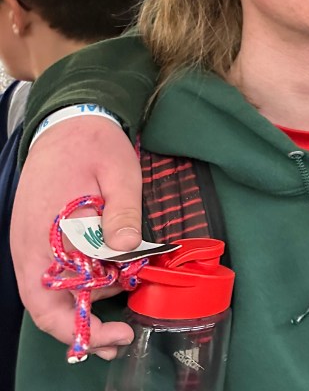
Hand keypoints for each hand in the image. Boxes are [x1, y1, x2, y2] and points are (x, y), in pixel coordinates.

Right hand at [11, 117, 141, 358]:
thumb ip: (122, 211)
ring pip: (50, 294)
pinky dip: (78, 288)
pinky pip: (53, 275)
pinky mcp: (41, 239)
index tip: (118, 333)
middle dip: (83, 329)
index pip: (52, 302)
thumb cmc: (93, 147)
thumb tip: (126, 249)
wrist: (68, 124)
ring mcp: (32, 245)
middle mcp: (30, 248)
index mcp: (44, 235)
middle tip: (122, 337)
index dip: (84, 326)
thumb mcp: (119, 173)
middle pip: (46, 308)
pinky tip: (106, 289)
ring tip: (120, 319)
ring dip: (83, 309)